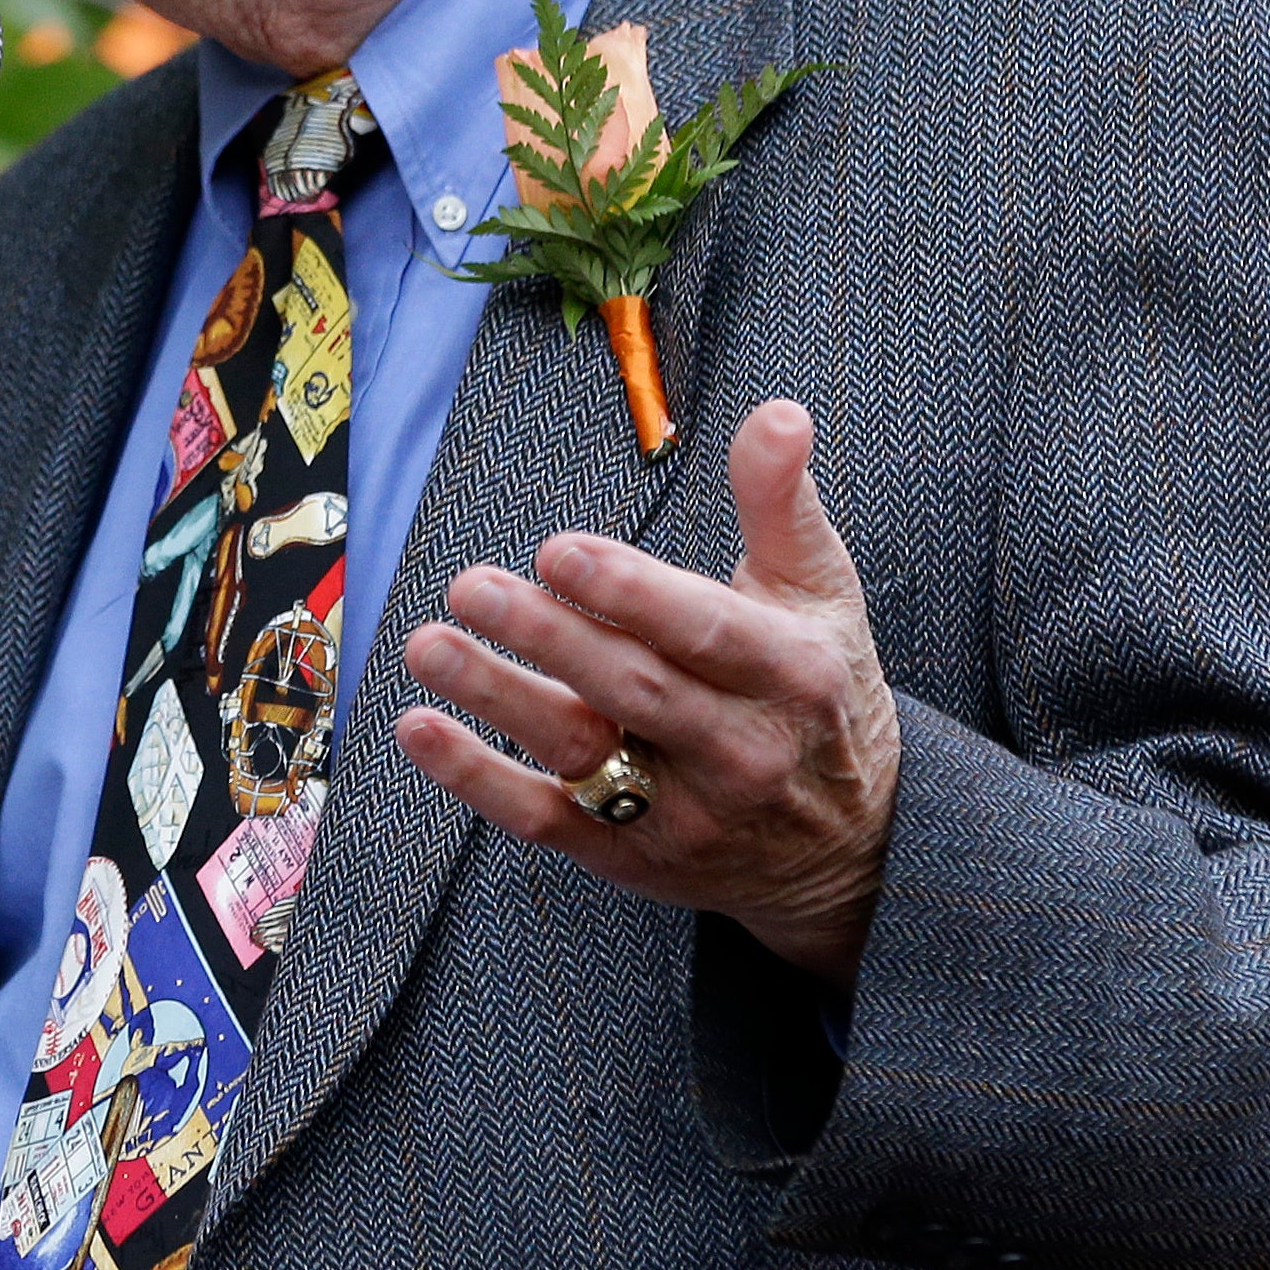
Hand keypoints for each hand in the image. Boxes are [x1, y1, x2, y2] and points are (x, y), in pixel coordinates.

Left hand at [391, 398, 899, 980]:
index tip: (558, 551)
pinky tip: (420, 728)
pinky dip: (478, 779)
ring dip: (496, 698)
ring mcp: (684, 812)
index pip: (707, 632)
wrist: (849, 847)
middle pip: (634, 690)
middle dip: (548, 636)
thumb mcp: (822, 593)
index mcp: (792, 674)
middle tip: (471, 586)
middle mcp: (741, 749)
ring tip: (429, 644)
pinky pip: (545, 820)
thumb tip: (777, 412)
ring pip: (580, 754)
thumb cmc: (818, 692)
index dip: (631, 594)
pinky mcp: (631, 856)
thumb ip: (780, 502)